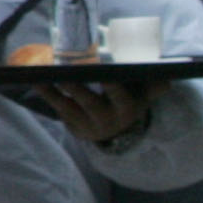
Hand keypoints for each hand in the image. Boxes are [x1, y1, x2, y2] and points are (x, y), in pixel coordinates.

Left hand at [43, 78, 159, 147]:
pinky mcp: (74, 127)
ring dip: (53, 91)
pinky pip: (58, 109)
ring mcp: (88, 124)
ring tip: (40, 76)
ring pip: (68, 107)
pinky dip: (48, 95)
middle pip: (90, 102)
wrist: (119, 130)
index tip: (102, 71)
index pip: (119, 94)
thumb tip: (165, 75)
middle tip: (63, 71)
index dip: (111, 84)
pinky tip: (36, 81)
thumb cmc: (131, 100)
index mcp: (127, 107)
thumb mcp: (145, 93)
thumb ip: (154, 83)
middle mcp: (108, 118)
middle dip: (76, 87)